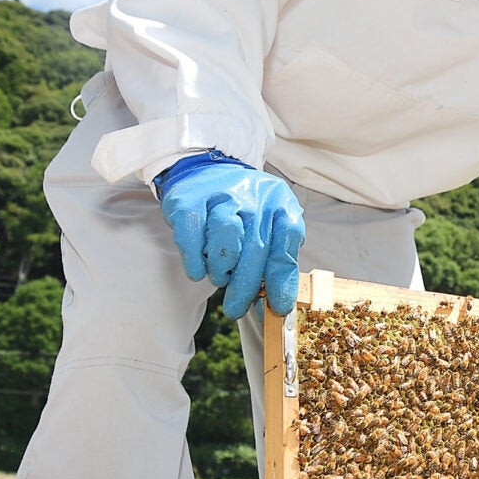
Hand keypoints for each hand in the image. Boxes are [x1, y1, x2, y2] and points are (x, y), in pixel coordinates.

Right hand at [155, 153, 306, 316]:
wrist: (205, 171)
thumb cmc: (243, 209)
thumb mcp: (268, 224)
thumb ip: (275, 258)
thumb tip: (276, 305)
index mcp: (279, 201)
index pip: (289, 238)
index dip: (283, 277)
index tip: (278, 306)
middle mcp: (254, 194)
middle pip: (256, 246)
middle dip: (247, 286)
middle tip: (237, 308)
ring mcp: (220, 194)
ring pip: (226, 236)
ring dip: (222, 268)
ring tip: (220, 279)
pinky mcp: (189, 200)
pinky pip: (192, 235)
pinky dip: (195, 259)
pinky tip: (198, 270)